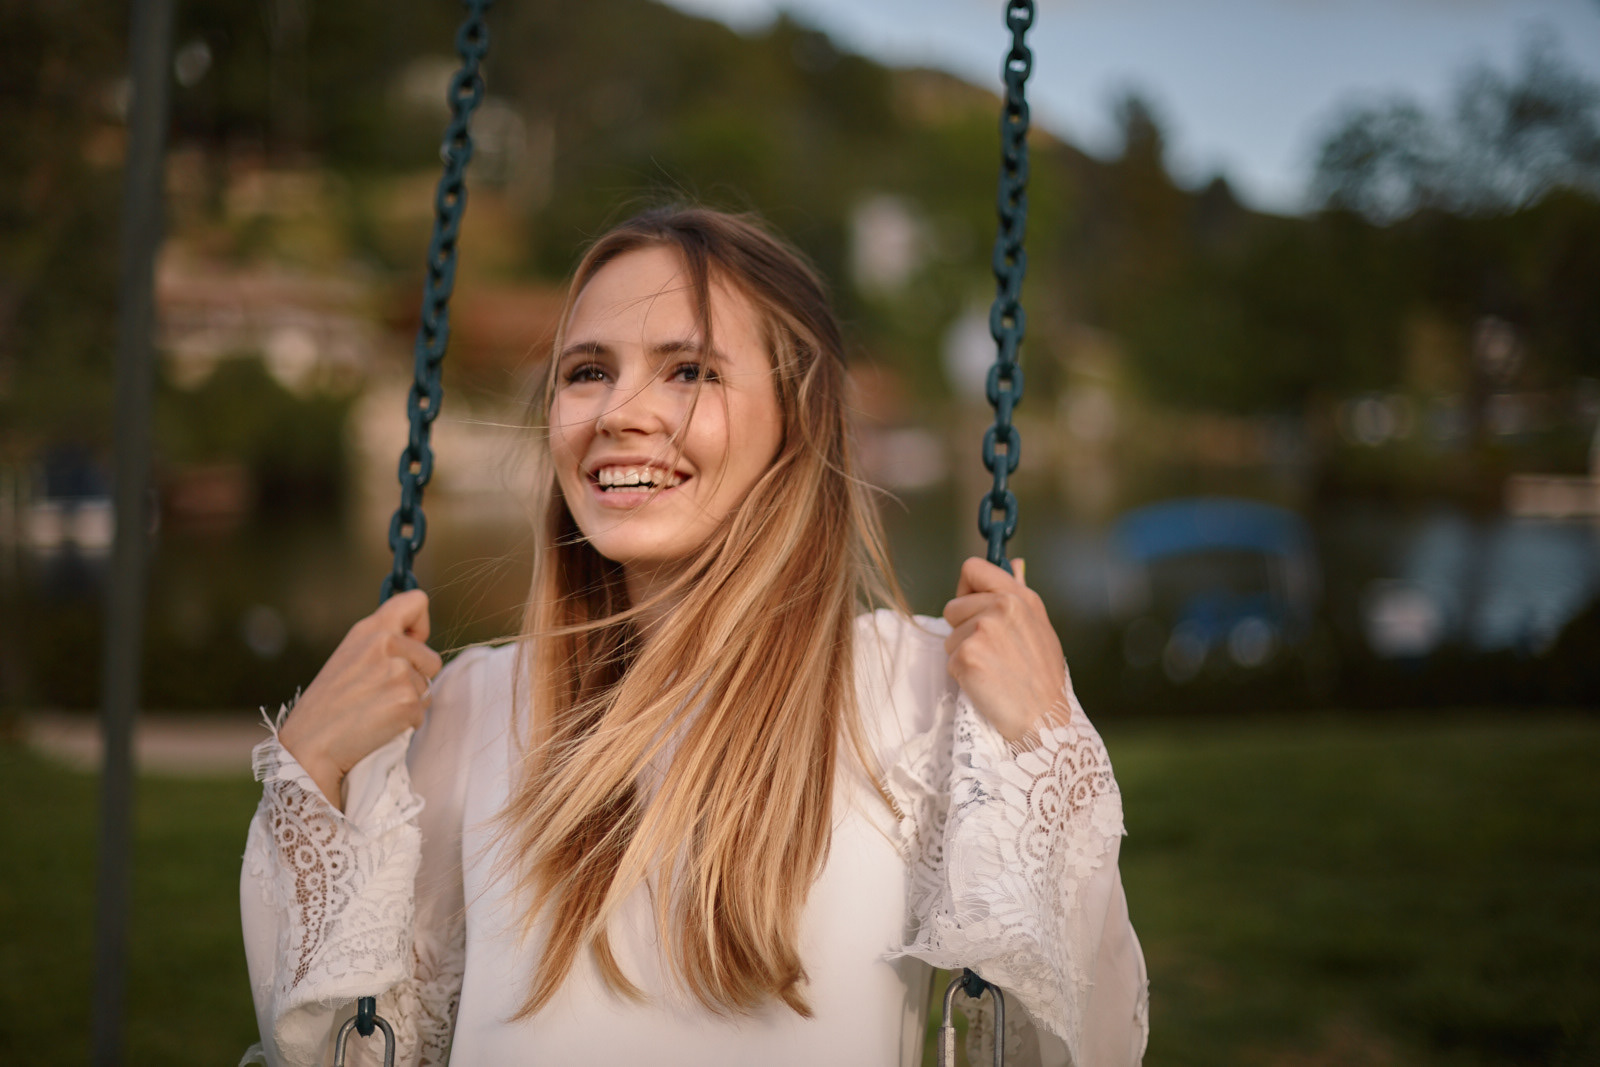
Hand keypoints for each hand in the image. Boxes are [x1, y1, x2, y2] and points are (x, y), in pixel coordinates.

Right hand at [277, 589, 441, 807]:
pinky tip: (377, 724)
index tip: (411, 643)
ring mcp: (399, 672)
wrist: (310, 744)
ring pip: (427, 688)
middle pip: (432, 658)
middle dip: (416, 678)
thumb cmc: (328, 704)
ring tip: (374, 708)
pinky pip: (421, 712)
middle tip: (380, 692)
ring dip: (409, 701)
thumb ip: (382, 642)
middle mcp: (387, 644)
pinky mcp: (407, 701)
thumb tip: (418, 639)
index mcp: (370, 629)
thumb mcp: (349, 656)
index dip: (420, 625)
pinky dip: (405, 722)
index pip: (416, 602)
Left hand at [942, 557, 1070, 743]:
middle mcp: (1002, 606)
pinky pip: (950, 659)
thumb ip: (1019, 594)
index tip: (974, 608)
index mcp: (1020, 596)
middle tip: (992, 652)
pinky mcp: (966, 655)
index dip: (967, 589)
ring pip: (949, 636)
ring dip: (963, 653)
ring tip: (993, 669)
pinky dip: (962, 674)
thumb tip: (1015, 563)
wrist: (1044, 719)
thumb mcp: (1040, 627)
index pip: (973, 568)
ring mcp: (982, 629)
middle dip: (963, 629)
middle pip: (953, 606)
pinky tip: (986, 683)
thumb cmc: (1042, 676)